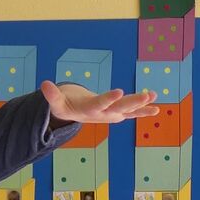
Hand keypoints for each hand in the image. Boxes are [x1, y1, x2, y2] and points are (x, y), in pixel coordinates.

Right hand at [41, 81, 158, 124]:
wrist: (73, 115)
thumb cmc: (65, 106)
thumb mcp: (57, 102)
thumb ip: (52, 96)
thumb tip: (43, 84)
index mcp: (90, 110)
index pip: (100, 104)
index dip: (109, 98)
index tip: (119, 91)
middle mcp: (103, 114)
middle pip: (119, 108)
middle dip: (133, 102)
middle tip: (146, 96)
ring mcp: (111, 115)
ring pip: (128, 110)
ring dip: (142, 106)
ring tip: (155, 100)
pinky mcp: (116, 113)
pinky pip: (131, 112)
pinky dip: (143, 109)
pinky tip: (155, 105)